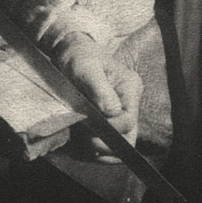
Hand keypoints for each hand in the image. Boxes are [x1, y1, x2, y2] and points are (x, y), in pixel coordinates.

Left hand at [53, 32, 142, 160]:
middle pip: (128, 137)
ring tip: (81, 139)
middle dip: (106, 145)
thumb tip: (112, 113)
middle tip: (84, 138)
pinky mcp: (110, 121)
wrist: (71, 52)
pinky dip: (95, 149)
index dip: (108, 129)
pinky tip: (81, 141)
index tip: (86, 123)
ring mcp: (121, 113)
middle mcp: (130, 103)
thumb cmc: (78, 56)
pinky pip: (108, 144)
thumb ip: (99, 89)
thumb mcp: (85, 67)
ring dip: (100, 149)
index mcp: (130, 88)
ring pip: (119, 145)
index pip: (127, 121)